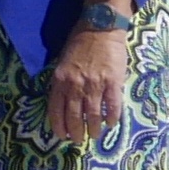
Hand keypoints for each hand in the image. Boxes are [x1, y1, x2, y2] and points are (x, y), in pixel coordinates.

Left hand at [47, 18, 133, 146]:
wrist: (99, 28)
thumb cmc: (78, 44)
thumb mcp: (61, 63)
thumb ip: (62, 82)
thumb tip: (62, 103)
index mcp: (60, 80)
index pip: (55, 109)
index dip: (58, 125)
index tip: (61, 136)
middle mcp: (75, 85)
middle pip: (74, 116)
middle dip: (75, 132)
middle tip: (78, 141)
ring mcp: (95, 84)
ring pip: (93, 114)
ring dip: (93, 129)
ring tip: (94, 136)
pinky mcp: (113, 82)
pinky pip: (112, 106)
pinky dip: (111, 118)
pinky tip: (111, 124)